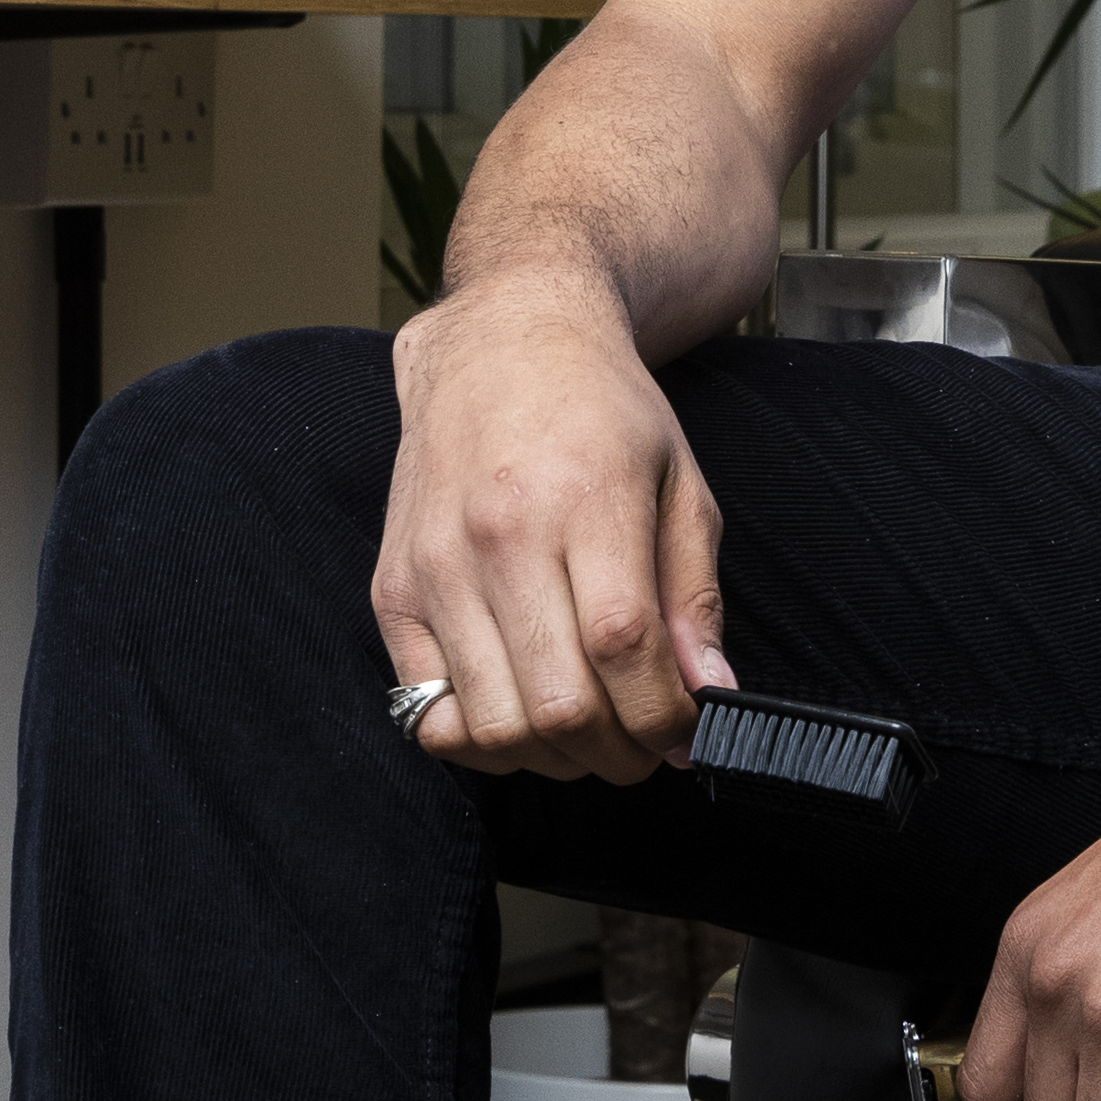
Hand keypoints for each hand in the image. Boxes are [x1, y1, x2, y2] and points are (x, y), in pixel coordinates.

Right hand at [372, 275, 728, 782]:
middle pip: (559, 705)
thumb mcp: (679, 481)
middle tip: (643, 747)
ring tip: (587, 735)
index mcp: (585, 499)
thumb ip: (695, 595)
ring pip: (493, 725)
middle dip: (618, 755)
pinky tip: (521, 713)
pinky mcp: (391, 590)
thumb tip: (709, 699)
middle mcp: (499, 535)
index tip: (689, 736)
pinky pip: (425, 709)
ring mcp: (435, 567)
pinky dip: (480, 740)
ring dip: (554, 760)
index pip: (625, 648)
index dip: (665, 718)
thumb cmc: (601, 409)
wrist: (499, 341)